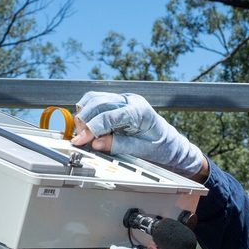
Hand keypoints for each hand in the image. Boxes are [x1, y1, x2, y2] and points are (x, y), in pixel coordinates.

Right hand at [71, 90, 207, 179]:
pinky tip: (89, 128)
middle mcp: (130, 100)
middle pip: (97, 103)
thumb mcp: (141, 150)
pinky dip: (88, 113)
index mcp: (140, 110)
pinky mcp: (117, 101)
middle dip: (84, 121)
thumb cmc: (159, 146)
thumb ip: (117, 145)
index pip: (108, 115)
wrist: (169, 142)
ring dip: (84, 116)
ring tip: (85, 134)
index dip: (91, 128)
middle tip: (80, 140)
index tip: (80, 141)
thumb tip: (94, 144)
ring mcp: (123, 98)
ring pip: (93, 99)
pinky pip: (96, 101)